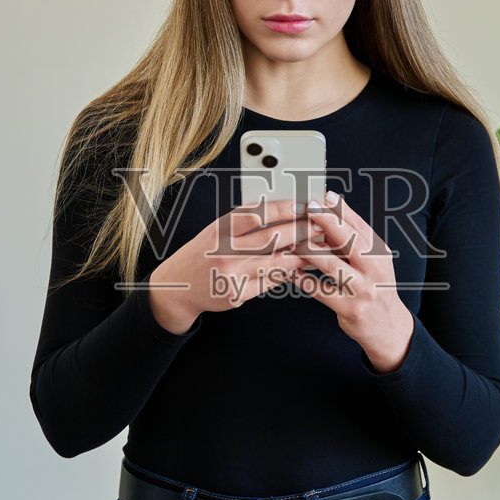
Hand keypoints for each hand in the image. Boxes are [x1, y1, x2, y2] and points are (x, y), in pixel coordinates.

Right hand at [146, 197, 312, 330]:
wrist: (178, 286)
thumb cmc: (204, 252)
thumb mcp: (217, 230)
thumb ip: (245, 221)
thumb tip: (284, 210)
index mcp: (220, 229)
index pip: (255, 214)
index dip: (282, 209)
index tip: (304, 205)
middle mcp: (224, 251)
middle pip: (270, 238)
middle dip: (300, 231)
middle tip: (321, 226)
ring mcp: (231, 274)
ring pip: (276, 263)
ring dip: (302, 255)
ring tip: (320, 247)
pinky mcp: (237, 294)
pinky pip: (270, 282)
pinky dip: (289, 273)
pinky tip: (303, 267)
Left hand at [295, 190, 414, 372]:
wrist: (388, 325)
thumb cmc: (373, 285)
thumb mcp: (371, 260)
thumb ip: (352, 238)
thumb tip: (329, 208)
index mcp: (379, 252)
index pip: (360, 225)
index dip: (340, 209)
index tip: (322, 196)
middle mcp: (374, 268)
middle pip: (348, 240)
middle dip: (326, 221)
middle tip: (307, 208)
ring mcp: (362, 289)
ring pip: (330, 265)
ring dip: (307, 250)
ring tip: (291, 241)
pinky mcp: (349, 308)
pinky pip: (320, 291)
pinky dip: (302, 279)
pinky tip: (290, 271)